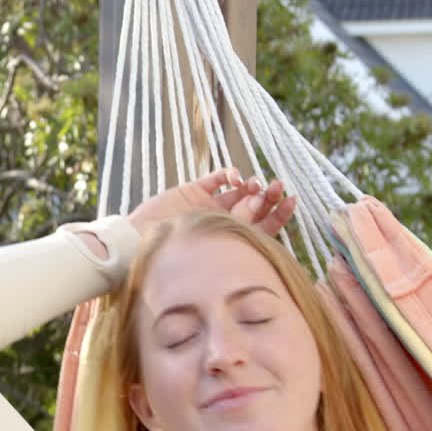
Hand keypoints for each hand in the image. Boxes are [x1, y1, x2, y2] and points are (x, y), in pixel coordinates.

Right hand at [127, 168, 295, 236]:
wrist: (139, 244)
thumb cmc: (177, 256)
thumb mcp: (217, 245)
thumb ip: (240, 225)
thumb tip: (262, 204)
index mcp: (232, 241)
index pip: (265, 227)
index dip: (281, 214)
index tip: (292, 201)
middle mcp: (223, 223)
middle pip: (256, 207)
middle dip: (269, 196)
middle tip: (277, 187)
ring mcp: (209, 206)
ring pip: (239, 191)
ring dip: (251, 185)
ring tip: (253, 185)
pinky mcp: (193, 191)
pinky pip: (217, 178)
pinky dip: (229, 173)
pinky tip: (234, 177)